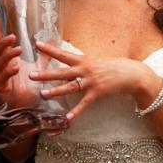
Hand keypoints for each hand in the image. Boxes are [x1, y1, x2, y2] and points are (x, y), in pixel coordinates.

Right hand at [0, 19, 38, 107]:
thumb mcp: (38, 68)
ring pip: (0, 63)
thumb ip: (44, 56)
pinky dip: (9, 72)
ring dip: (8, 55)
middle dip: (4, 43)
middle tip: (12, 36)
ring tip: (18, 49)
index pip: (0, 43)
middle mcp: (0, 66)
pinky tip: (15, 68)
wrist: (23, 106)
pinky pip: (2, 77)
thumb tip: (53, 42)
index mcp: (7, 60)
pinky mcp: (0, 87)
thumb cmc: (27, 87)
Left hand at [29, 41, 159, 120]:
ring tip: (43, 94)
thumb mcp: (94, 61)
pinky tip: (67, 118)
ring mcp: (90, 82)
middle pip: (61, 72)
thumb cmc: (112, 66)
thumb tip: (68, 59)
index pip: (62, 54)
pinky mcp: (97, 93)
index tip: (36, 44)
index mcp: (83, 60)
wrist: (131, 73)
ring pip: (70, 87)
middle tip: (30, 75)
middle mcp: (85, 70)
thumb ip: (81, 62)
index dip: (49, 49)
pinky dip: (76, 112)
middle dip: (45, 74)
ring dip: (55, 92)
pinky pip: (84, 104)